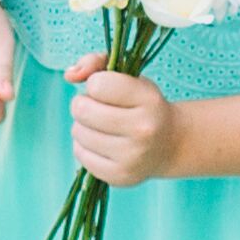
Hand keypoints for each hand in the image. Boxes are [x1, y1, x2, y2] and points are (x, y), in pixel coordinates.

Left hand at [63, 57, 183, 187]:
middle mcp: (143, 130)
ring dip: (83, 126)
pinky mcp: (120, 176)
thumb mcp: (128, 75)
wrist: (169, 144)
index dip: (96, 84)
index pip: (98, 84)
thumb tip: (69, 75)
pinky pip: (80, 155)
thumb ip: (97, 62)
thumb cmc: (141, 104)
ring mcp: (132, 157)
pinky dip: (84, 146)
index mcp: (148, 100)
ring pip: (78, 132)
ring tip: (100, 126)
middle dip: (83, 104)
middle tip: (97, 108)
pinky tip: (100, 143)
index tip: (106, 89)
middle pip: (82, 110)